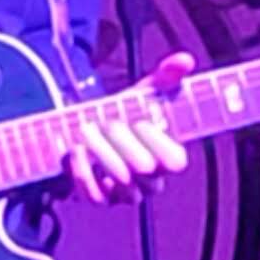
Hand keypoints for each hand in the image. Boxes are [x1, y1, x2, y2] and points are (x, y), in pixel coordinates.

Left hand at [67, 51, 195, 204]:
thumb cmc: (121, 117)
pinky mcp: (98, 200)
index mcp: (166, 159)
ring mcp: (124, 193)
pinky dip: (82, 171)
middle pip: (145, 168)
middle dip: (124, 140)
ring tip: (86, 130)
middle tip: (108, 122)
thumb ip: (165, 77)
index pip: (175, 161)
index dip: (157, 141)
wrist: (82, 135)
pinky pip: (94, 195)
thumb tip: (184, 60)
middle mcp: (149, 181)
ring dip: (101, 151)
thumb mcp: (142, 95)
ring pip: (120, 181)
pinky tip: (76, 151)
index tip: (139, 120)